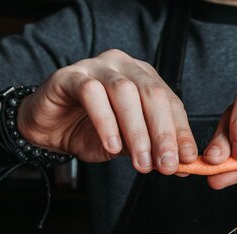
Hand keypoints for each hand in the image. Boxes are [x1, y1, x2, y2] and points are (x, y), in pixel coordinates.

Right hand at [16, 49, 196, 173]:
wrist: (49, 129)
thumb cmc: (90, 132)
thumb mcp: (127, 146)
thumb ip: (151, 150)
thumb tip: (182, 165)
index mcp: (145, 79)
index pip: (171, 103)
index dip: (181, 133)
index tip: (188, 160)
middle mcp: (124, 67)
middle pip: (152, 95)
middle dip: (163, 134)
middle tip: (166, 164)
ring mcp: (97, 66)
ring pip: (125, 93)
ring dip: (137, 132)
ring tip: (141, 163)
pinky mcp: (70, 75)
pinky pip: (92, 94)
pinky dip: (106, 122)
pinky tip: (112, 146)